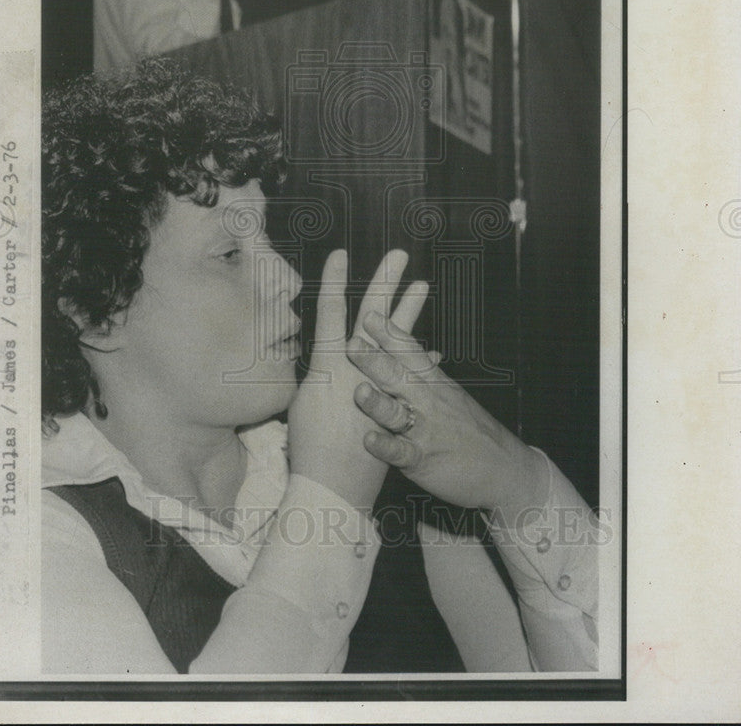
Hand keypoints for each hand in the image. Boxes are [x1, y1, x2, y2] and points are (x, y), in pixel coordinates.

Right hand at [287, 249, 428, 509]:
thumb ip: (320, 376)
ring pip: (398, 341)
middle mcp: (356, 370)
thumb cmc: (309, 445)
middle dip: (384, 284)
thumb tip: (326, 358)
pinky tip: (435, 351)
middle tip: (398, 255)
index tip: (341, 254)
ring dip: (410, 312)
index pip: (331, 313)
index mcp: (329, 365)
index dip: (336, 282)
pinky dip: (423, 365)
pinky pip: (414, 381)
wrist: (332, 485)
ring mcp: (380, 385)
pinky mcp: (396, 404)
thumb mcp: (305, 402)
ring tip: (423, 283)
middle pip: (372, 317)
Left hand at [346, 312, 549, 523]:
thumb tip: (411, 348)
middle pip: (398, 376)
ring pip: (397, 412)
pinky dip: (385, 446)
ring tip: (359, 392)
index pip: (410, 353)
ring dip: (378, 402)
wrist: (505, 469)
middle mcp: (428, 401)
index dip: (390, 334)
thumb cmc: (471, 430)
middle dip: (375, 360)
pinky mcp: (423, 459)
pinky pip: (401, 451)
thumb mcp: (451, 394)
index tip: (370, 316)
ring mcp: (425, 430)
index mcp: (433, 382)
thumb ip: (426, 373)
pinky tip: (368, 440)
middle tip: (351, 343)